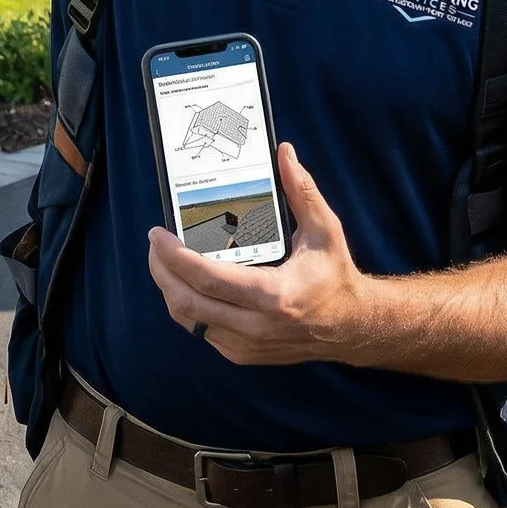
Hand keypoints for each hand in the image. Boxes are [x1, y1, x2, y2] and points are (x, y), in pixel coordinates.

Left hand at [147, 144, 385, 367]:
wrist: (351, 327)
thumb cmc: (334, 276)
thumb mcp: (325, 230)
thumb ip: (302, 191)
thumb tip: (285, 153)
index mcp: (272, 295)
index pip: (207, 277)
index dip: (174, 256)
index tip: (158, 234)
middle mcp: (255, 325)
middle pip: (185, 301)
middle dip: (160, 270)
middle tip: (155, 243)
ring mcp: (245, 345)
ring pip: (188, 319)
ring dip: (169, 288)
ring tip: (165, 260)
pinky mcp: (242, 354)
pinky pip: (201, 329)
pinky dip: (187, 305)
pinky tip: (187, 282)